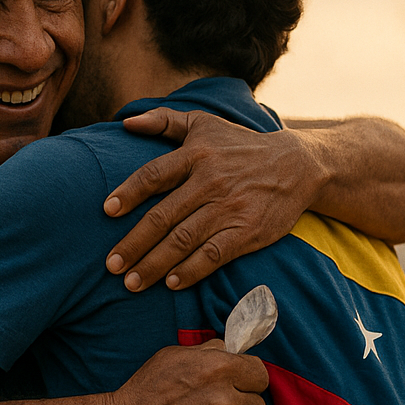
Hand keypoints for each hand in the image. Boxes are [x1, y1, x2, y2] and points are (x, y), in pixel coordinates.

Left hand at [103, 108, 324, 291]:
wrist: (297, 165)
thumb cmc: (240, 146)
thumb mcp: (205, 123)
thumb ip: (164, 121)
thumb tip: (126, 123)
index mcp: (196, 155)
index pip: (155, 175)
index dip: (129, 193)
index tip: (107, 211)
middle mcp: (210, 182)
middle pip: (164, 216)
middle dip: (134, 243)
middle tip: (111, 265)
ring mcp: (230, 208)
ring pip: (184, 240)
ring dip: (155, 264)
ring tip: (132, 283)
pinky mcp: (248, 231)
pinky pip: (214, 255)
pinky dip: (191, 270)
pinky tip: (171, 283)